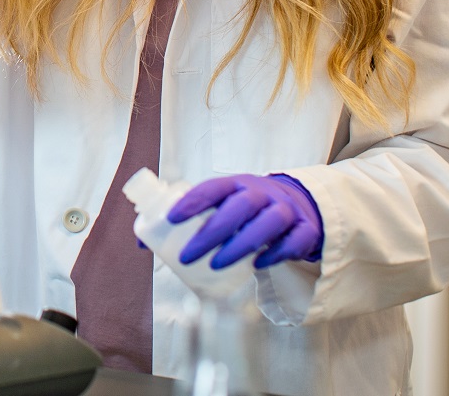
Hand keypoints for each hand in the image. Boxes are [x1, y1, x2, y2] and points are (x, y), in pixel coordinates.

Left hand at [167, 174, 323, 269]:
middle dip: (211, 231)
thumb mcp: (222, 206)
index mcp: (237, 184)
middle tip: (187, 255)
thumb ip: (190, 220)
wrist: (299, 206)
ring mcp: (287, 210)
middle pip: (239, 206)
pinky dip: (277, 253)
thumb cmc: (248, 210)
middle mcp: (262, 193)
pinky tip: (259, 265)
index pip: (213, 187)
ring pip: (268, 222)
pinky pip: (293, 241)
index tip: (170, 217)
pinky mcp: (305, 229)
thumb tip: (142, 241)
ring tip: (216, 264)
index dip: (192, 200)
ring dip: (241, 244)